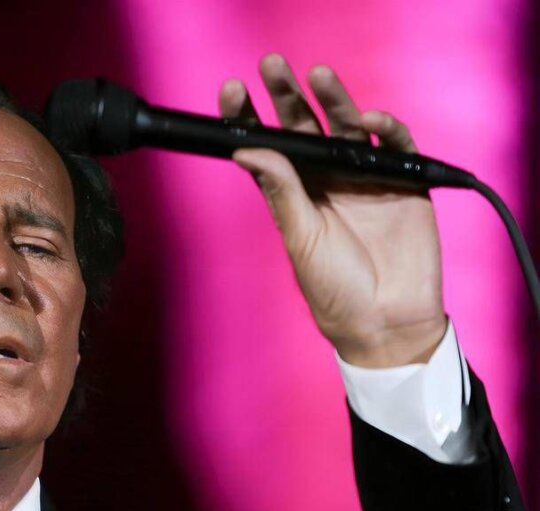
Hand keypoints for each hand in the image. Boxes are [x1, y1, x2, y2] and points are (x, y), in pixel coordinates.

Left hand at [221, 53, 447, 367]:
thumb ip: (282, 192)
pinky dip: (385, 128)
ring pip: (347, 126)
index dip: (250, 118)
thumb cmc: (335, 290)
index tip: (231, 91)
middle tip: (271, 65)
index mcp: (294, 193)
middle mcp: (326, 179)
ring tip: (317, 75)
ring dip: (333, 99)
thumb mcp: (300, 239)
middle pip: (304, 126)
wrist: (385, 323)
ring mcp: (364, 177)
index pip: (267, 146)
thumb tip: (247, 150)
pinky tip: (368, 119)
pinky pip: (394, 145)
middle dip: (288, 95)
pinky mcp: (402, 182)